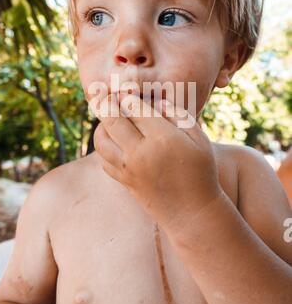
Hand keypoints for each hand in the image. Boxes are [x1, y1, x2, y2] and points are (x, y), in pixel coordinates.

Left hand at [93, 92, 221, 236]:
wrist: (193, 213)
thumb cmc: (201, 172)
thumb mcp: (199, 139)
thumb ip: (179, 115)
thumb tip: (157, 101)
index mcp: (161, 139)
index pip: (134, 108)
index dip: (127, 96)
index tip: (125, 90)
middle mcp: (140, 153)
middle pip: (112, 120)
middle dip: (106, 103)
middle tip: (105, 95)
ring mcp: (129, 169)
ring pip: (101, 140)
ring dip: (101, 125)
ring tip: (108, 118)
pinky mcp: (124, 181)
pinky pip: (104, 159)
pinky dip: (103, 146)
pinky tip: (112, 140)